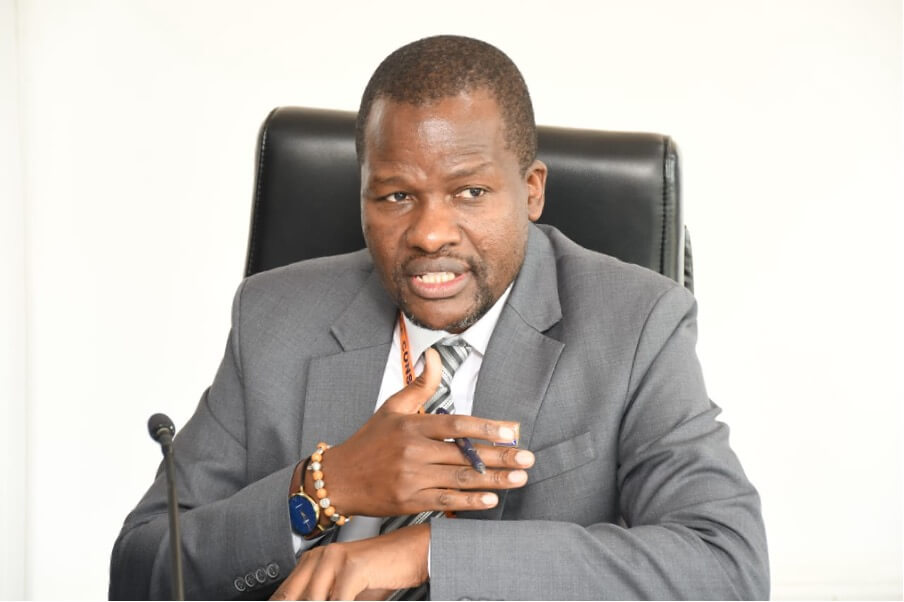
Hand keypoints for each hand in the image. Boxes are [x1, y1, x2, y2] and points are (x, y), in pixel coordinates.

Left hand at [270, 525, 429, 600]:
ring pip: (313, 600)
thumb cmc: (381, 573)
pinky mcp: (352, 567)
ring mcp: (334, 560)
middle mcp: (318, 557)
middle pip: (292, 597)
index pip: (284, 595)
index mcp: (311, 561)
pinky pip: (338, 601)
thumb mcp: (344, 592)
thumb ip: (324, 599)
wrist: (413, 552)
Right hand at [318, 348, 534, 516]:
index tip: (510, 431)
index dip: (485, 427)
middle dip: (500, 457)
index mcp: (412, 426)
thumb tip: (434, 354)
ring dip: (494, 481)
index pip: (455, 424)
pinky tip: (491, 500)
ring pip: (460, 479)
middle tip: (527, 458)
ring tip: (519, 478)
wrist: (338, 479)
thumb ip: (419, 384)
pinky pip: (446, 501)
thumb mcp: (392, 408)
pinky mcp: (409, 501)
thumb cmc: (369, 441)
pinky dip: (470, 502)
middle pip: (464, 454)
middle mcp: (413, 452)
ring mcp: (411, 478)